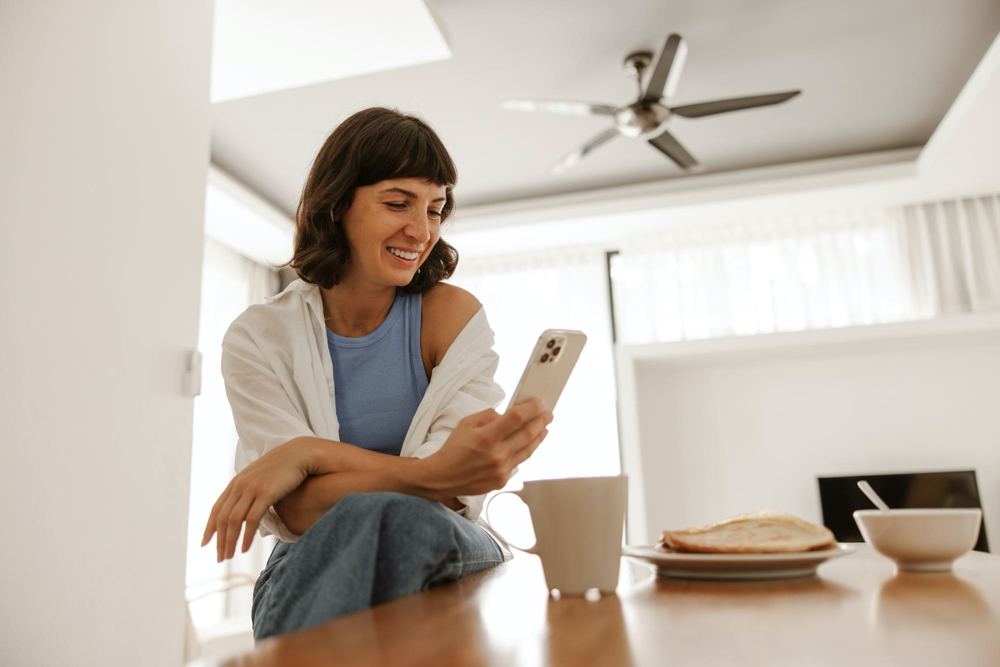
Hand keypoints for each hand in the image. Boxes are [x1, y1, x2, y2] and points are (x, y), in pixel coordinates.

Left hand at [201, 439, 314, 561]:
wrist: (300, 454)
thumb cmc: (284, 468)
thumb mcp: (261, 478)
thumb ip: (250, 491)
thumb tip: (247, 507)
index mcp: (237, 482)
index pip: (217, 508)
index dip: (209, 527)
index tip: (204, 544)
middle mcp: (240, 485)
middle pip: (223, 517)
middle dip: (219, 540)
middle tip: (220, 558)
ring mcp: (252, 488)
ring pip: (233, 520)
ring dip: (230, 541)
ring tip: (230, 557)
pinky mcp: (266, 493)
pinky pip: (251, 519)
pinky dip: (246, 536)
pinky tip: (246, 548)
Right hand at [421, 398, 552, 498]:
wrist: (442, 477)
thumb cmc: (453, 448)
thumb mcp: (466, 424)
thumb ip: (488, 416)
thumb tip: (506, 415)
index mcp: (486, 437)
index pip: (516, 418)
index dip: (531, 408)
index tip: (540, 402)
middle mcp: (496, 454)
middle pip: (527, 434)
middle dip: (541, 421)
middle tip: (549, 414)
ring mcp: (501, 470)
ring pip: (527, 450)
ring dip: (538, 437)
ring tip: (544, 428)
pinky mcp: (501, 480)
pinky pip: (518, 462)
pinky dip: (524, 451)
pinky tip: (528, 444)